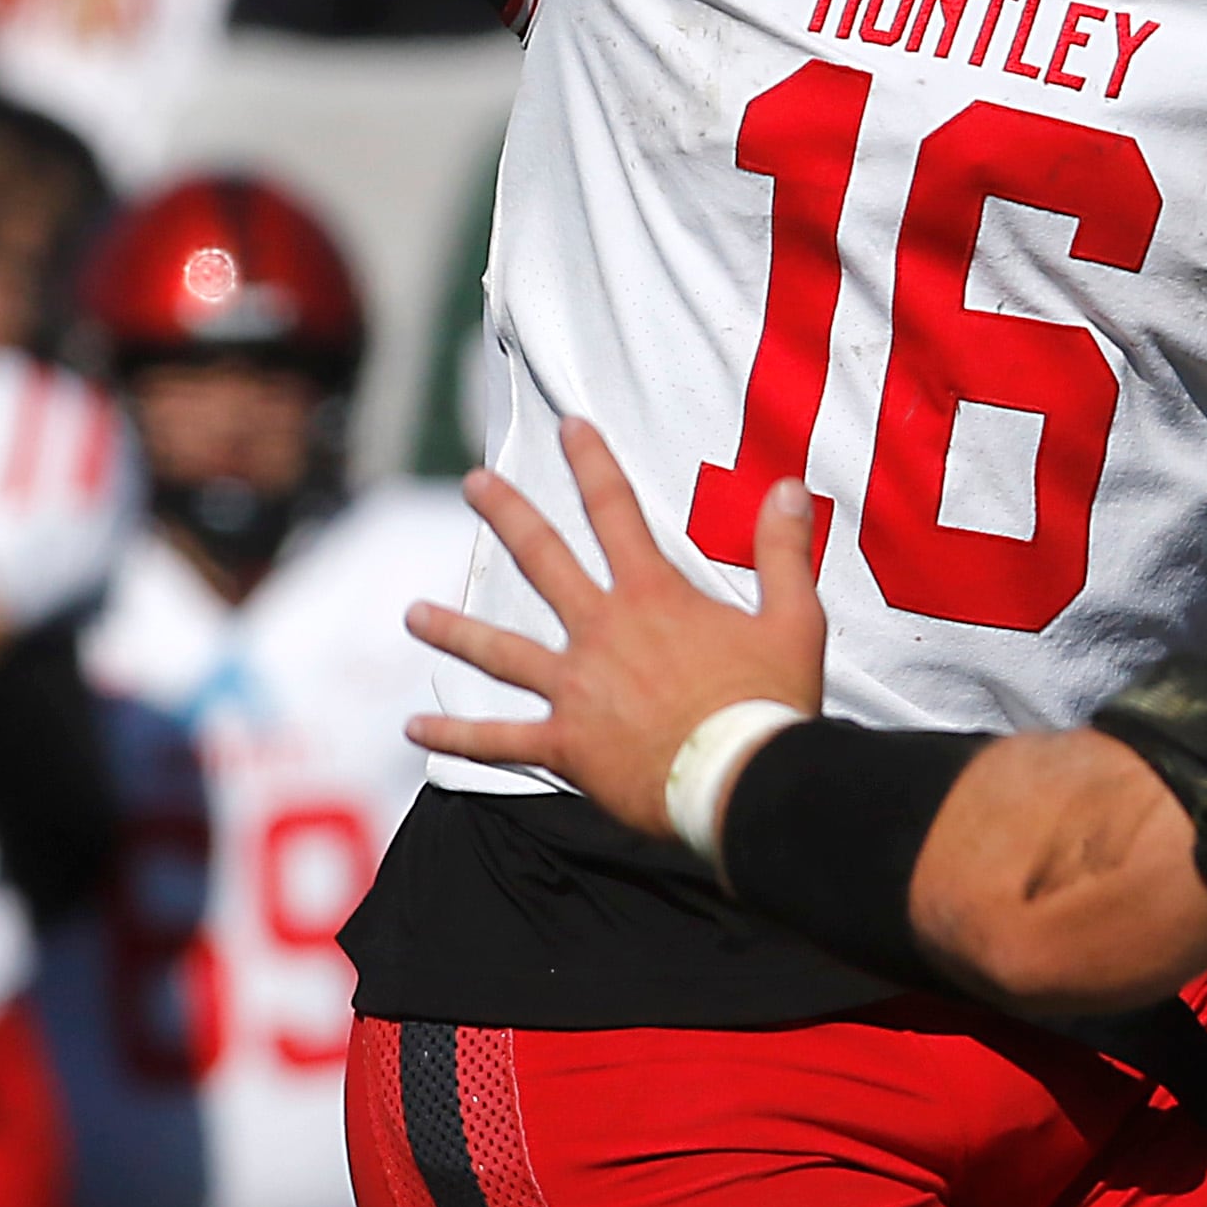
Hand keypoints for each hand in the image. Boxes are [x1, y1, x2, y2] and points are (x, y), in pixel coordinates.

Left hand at [406, 419, 827, 838]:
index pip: (617, 512)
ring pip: (500, 651)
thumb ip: (784, 552)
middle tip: (475, 484)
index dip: (592, 464)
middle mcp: (601, 631)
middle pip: (544, 560)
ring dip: (454, 630)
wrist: (739, 779)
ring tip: (412, 614)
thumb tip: (788, 489)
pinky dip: (455, 738)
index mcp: (653, 596)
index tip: (570, 427)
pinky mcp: (566, 745)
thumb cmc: (768, 702)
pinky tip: (414, 732)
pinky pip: (499, 741)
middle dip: (508, 515)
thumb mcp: (795, 619)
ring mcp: (576, 688)